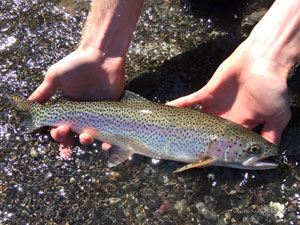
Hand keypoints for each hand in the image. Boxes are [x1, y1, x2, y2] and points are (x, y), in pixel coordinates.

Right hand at [29, 47, 124, 154]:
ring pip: (91, 136)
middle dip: (69, 141)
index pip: (60, 127)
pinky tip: (105, 144)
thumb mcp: (56, 77)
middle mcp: (82, 114)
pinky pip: (110, 131)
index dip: (58, 134)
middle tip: (68, 135)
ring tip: (86, 137)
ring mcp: (97, 115)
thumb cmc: (78, 64)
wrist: (103, 56)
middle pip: (74, 135)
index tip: (59, 132)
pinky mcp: (112, 113)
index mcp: (67, 108)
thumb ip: (43, 93)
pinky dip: (108, 141)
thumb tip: (28, 106)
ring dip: (86, 141)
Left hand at [167, 41, 290, 144]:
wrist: (262, 61)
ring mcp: (214, 107)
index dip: (220, 156)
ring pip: (197, 121)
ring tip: (170, 137)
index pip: (229, 147)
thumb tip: (271, 154)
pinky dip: (177, 105)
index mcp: (241, 127)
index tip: (207, 163)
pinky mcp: (207, 94)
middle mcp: (225, 119)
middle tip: (184, 155)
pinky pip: (189, 102)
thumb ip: (271, 135)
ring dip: (184, 128)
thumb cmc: (271, 89)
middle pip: (209, 137)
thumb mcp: (278, 117)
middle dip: (198, 146)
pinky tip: (167, 109)